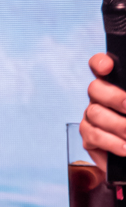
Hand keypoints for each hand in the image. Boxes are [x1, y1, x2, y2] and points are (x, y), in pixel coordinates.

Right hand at [80, 52, 125, 170]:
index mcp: (113, 86)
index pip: (99, 65)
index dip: (99, 63)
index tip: (107, 68)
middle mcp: (99, 99)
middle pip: (94, 89)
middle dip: (114, 98)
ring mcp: (91, 118)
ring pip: (94, 114)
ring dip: (118, 126)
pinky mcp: (89, 139)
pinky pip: (93, 137)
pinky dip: (112, 143)